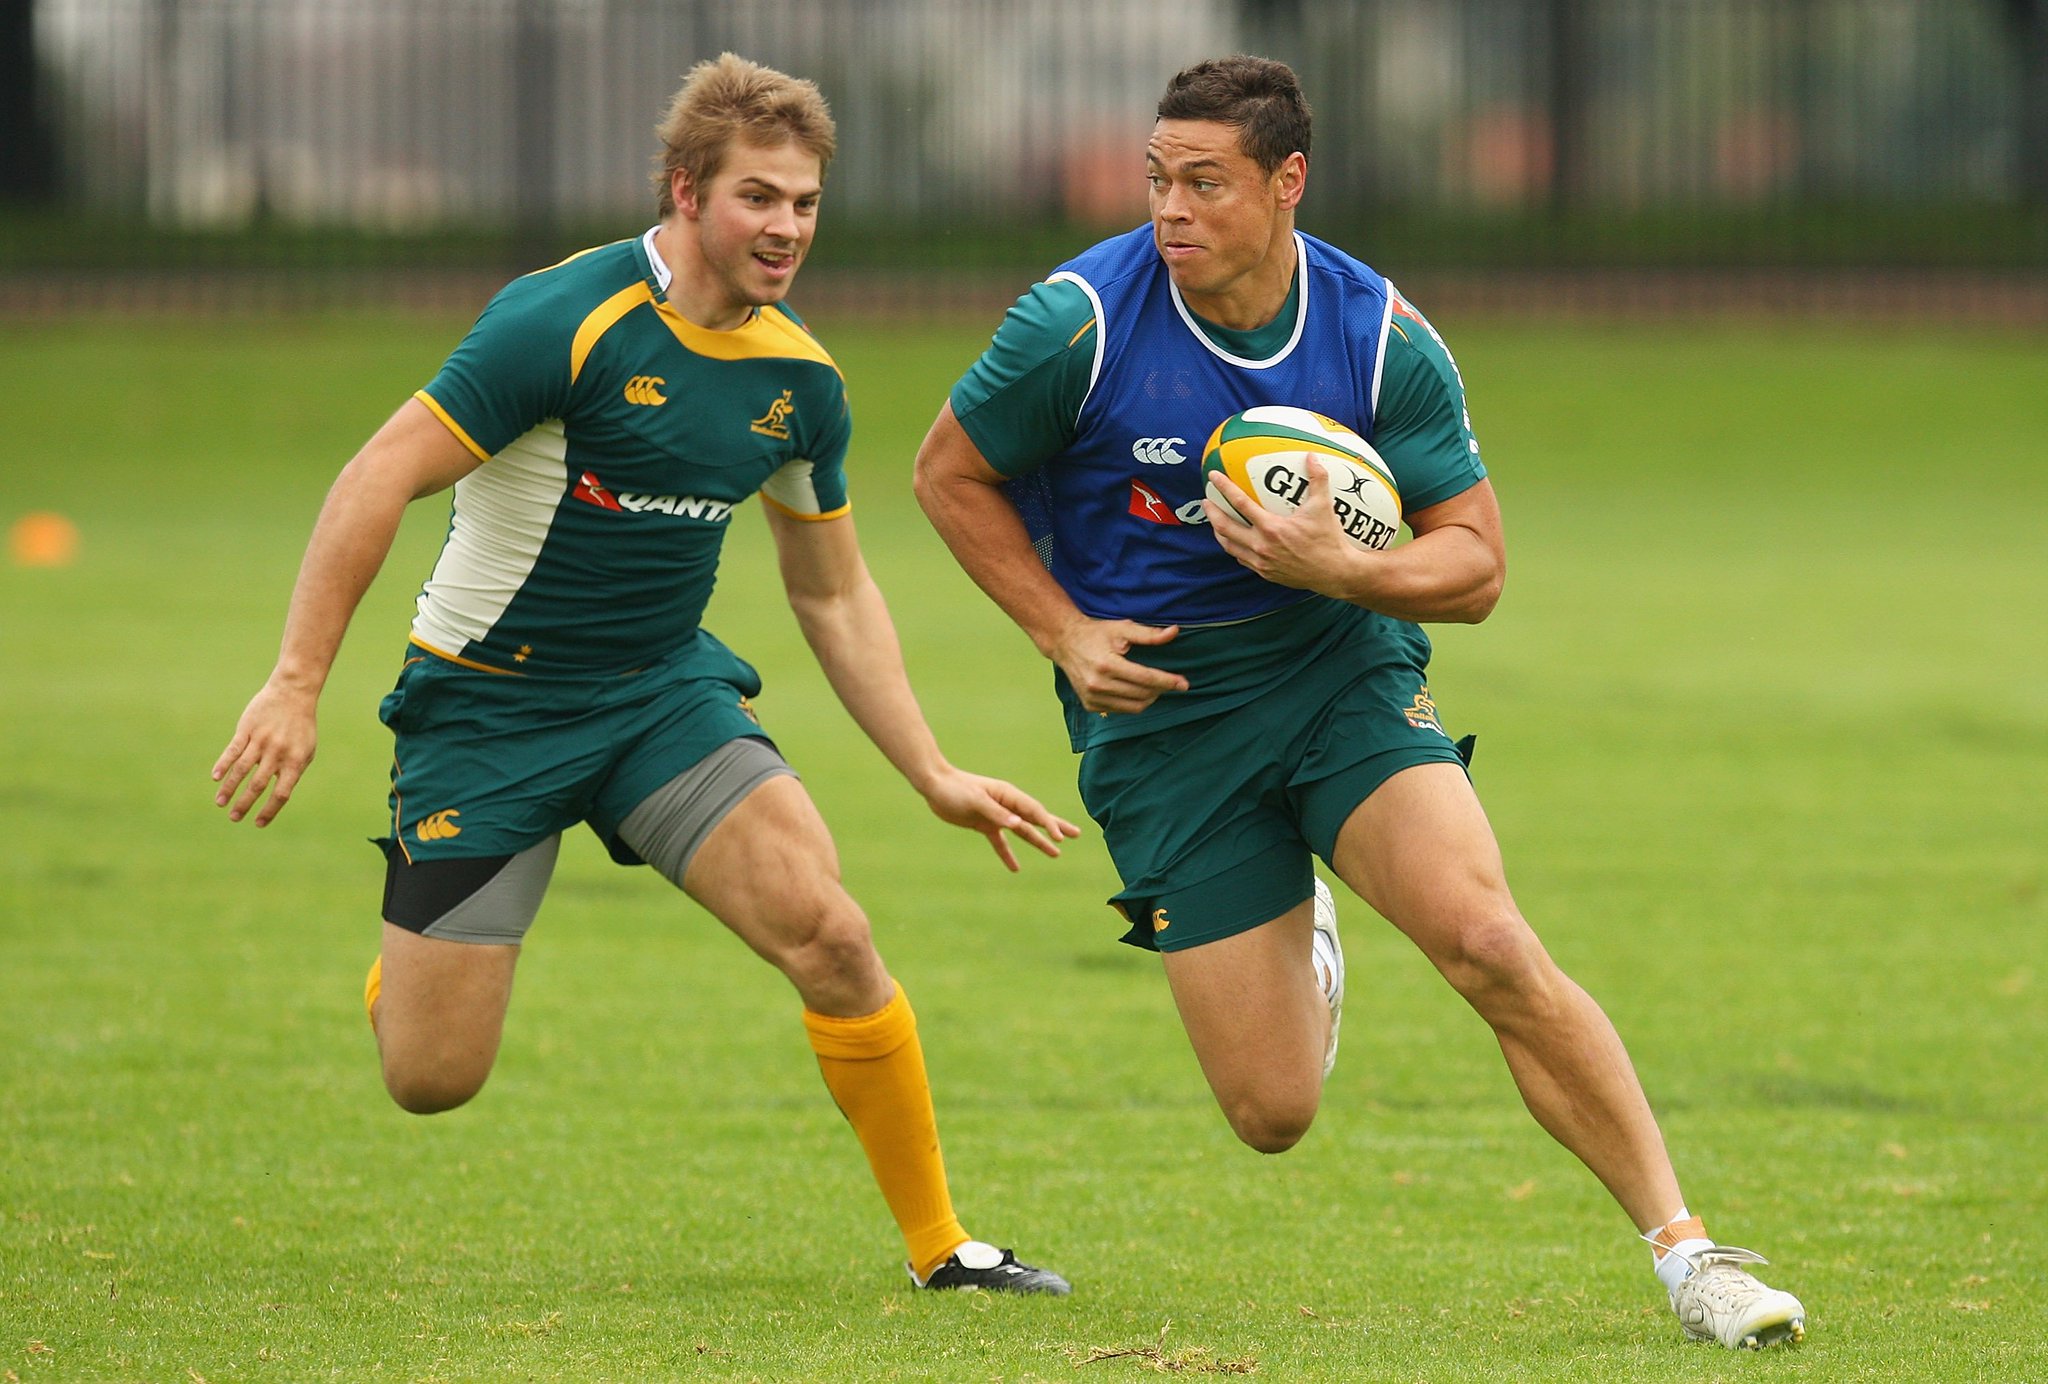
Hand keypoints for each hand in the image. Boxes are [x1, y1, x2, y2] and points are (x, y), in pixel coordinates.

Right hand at [211, 679, 318, 825]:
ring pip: (241, 770)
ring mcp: (261, 741)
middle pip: (258, 785)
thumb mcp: (306, 751)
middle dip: (245, 804)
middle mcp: (277, 753)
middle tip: (234, 818)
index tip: (258, 823)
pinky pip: (232, 750)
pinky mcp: (247, 730)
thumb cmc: (300, 727)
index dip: (270, 811)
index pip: (281, 794)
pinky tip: (215, 777)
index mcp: (294, 762)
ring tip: (220, 803)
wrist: (293, 694)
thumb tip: (278, 797)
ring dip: (229, 789)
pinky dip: (223, 764)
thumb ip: (292, 772)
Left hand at [920, 767, 1082, 871]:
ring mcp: (996, 815)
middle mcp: (1006, 804)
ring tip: (1056, 853)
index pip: (1034, 811)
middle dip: (1056, 827)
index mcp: (1008, 795)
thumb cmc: (955, 788)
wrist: (935, 785)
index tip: (1060, 838)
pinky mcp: (984, 824)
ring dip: (1038, 842)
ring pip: (1023, 831)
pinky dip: (1007, 854)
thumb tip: (1017, 824)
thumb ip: (996, 812)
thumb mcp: (975, 800)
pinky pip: (1000, 842)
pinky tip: (1015, 868)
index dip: (1048, 824)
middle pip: (1036, 818)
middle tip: (1076, 835)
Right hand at [1047, 615, 1186, 714]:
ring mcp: (1092, 698)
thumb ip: (1149, 634)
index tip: (1184, 684)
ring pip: (1134, 707)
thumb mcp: (1122, 629)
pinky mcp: (1090, 705)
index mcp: (1107, 665)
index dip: (1168, 681)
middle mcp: (1098, 684)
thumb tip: (1174, 632)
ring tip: (1155, 686)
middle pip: (1142, 694)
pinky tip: (1136, 690)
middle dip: (1161, 689)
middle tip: (1171, 681)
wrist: (1065, 643)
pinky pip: (1121, 710)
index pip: (1146, 678)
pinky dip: (1134, 702)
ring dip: (1150, 697)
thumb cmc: (1096, 634)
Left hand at [1205, 460, 1366, 595]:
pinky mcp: (1265, 573)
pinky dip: (1235, 547)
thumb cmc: (1329, 539)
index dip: (1224, 488)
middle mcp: (1261, 546)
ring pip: (1229, 546)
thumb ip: (1317, 479)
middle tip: (1206, 501)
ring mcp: (1261, 562)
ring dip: (1219, 532)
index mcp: (1272, 528)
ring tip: (1215, 520)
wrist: (1334, 573)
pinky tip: (1235, 540)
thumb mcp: (1324, 506)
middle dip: (1212, 513)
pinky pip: (1242, 558)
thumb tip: (1312, 456)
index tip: (1213, 478)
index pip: (1240, 503)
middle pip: (1225, 527)